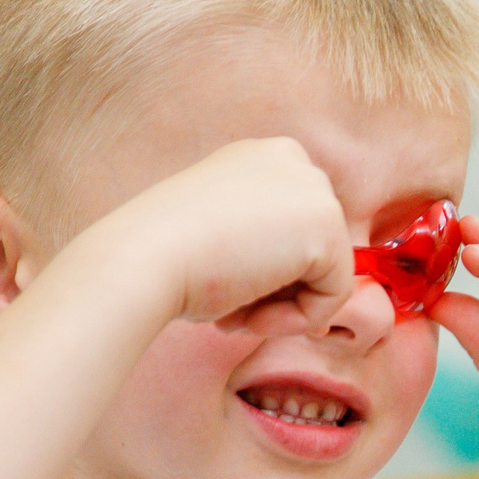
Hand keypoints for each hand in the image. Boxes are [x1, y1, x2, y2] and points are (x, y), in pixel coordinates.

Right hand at [89, 137, 355, 339]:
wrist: (143, 257)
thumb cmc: (166, 256)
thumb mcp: (221, 236)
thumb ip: (263, 248)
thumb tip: (304, 293)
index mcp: (262, 158)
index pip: (293, 232)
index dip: (268, 277)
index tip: (229, 295)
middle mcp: (293, 161)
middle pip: (313, 250)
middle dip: (277, 293)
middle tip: (231, 313)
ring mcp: (314, 189)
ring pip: (327, 273)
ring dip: (284, 309)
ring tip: (236, 316)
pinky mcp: (327, 225)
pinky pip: (335, 294)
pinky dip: (298, 320)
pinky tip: (254, 318)